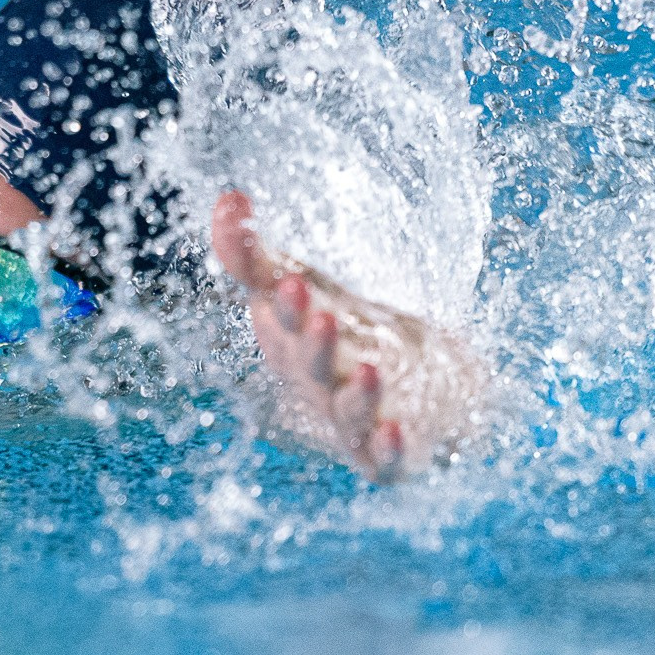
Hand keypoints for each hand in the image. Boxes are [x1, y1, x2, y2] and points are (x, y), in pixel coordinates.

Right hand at [211, 189, 412, 479]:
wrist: (428, 393)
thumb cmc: (350, 336)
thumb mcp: (310, 289)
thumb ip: (259, 258)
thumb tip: (227, 197)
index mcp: (291, 342)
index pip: (280, 321)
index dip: (282, 305)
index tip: (289, 283)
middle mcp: (316, 384)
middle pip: (310, 368)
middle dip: (312, 345)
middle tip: (320, 317)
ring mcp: (351, 422)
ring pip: (348, 412)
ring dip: (355, 395)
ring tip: (369, 371)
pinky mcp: (389, 454)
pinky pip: (386, 457)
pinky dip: (389, 448)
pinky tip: (396, 432)